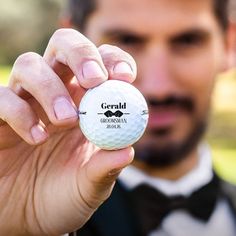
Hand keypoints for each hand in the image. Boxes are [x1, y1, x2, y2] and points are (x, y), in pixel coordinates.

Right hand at [0, 29, 135, 234]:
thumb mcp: (91, 186)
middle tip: (94, 80)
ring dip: (50, 87)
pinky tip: (36, 138)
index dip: (114, 61)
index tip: (125, 77)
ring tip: (65, 120)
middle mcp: (56, 94)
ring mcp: (25, 101)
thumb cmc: (63, 197)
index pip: (101, 64)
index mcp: (86, 104)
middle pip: (65, 46)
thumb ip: (107, 168)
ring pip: (30, 65)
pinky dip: (19, 112)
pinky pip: (1, 98)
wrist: (27, 218)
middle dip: (81, 54)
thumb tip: (128, 149)